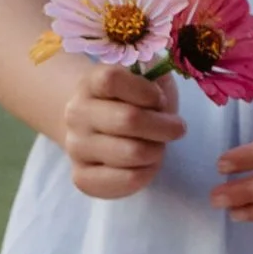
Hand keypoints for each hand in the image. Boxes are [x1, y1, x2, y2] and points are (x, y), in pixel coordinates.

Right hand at [58, 61, 181, 198]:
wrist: (96, 126)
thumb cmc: (132, 100)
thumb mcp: (146, 77)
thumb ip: (156, 73)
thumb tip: (160, 84)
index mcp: (91, 83)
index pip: (112, 80)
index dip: (145, 91)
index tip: (160, 100)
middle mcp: (77, 113)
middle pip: (128, 120)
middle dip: (163, 126)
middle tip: (176, 129)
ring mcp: (76, 147)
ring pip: (132, 153)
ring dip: (156, 150)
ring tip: (157, 146)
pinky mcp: (83, 177)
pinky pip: (126, 180)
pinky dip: (147, 173)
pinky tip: (146, 165)